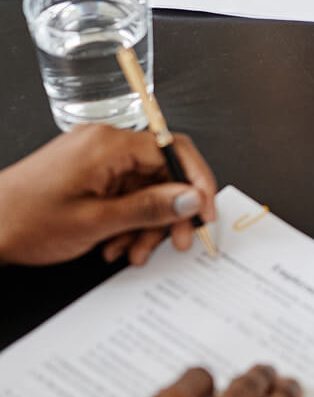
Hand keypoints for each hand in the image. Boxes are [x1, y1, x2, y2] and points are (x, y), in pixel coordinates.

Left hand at [0, 124, 216, 266]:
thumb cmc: (24, 221)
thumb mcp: (96, 222)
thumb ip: (150, 208)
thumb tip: (191, 198)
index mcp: (109, 145)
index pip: (173, 150)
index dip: (197, 182)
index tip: (205, 211)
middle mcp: (106, 144)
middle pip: (162, 172)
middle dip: (171, 211)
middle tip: (179, 241)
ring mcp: (97, 159)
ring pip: (146, 188)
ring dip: (147, 223)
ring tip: (135, 252)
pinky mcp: (90, 173)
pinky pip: (126, 193)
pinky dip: (128, 220)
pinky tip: (117, 244)